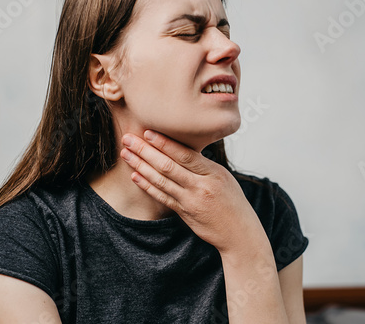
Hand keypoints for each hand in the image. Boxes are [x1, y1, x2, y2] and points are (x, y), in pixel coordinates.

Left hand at [120, 130, 266, 253]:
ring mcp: (191, 201)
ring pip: (161, 180)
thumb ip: (203, 166)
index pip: (185, 155)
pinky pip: (162, 197)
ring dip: (141, 166)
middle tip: (128, 139)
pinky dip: (147, 186)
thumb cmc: (232, 202)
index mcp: (213, 173)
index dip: (164, 143)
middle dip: (145, 151)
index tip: (147, 132)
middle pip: (168, 166)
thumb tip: (180, 150)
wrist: (239, 232)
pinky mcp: (184, 213)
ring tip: (126, 154)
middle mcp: (201, 186)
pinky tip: (136, 175)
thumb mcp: (224, 177)